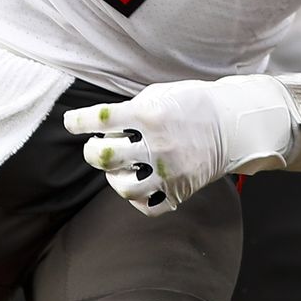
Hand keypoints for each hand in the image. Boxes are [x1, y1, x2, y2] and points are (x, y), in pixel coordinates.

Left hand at [63, 76, 293, 215]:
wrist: (231, 124)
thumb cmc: (191, 103)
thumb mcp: (159, 94)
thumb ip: (130, 108)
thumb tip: (102, 122)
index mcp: (148, 115)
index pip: (101, 118)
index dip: (78, 121)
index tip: (69, 122)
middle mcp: (156, 145)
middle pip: (104, 156)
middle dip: (92, 151)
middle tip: (95, 146)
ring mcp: (168, 171)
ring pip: (123, 187)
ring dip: (112, 177)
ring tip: (116, 168)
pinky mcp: (179, 191)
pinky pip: (147, 206)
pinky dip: (135, 198)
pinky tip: (135, 184)